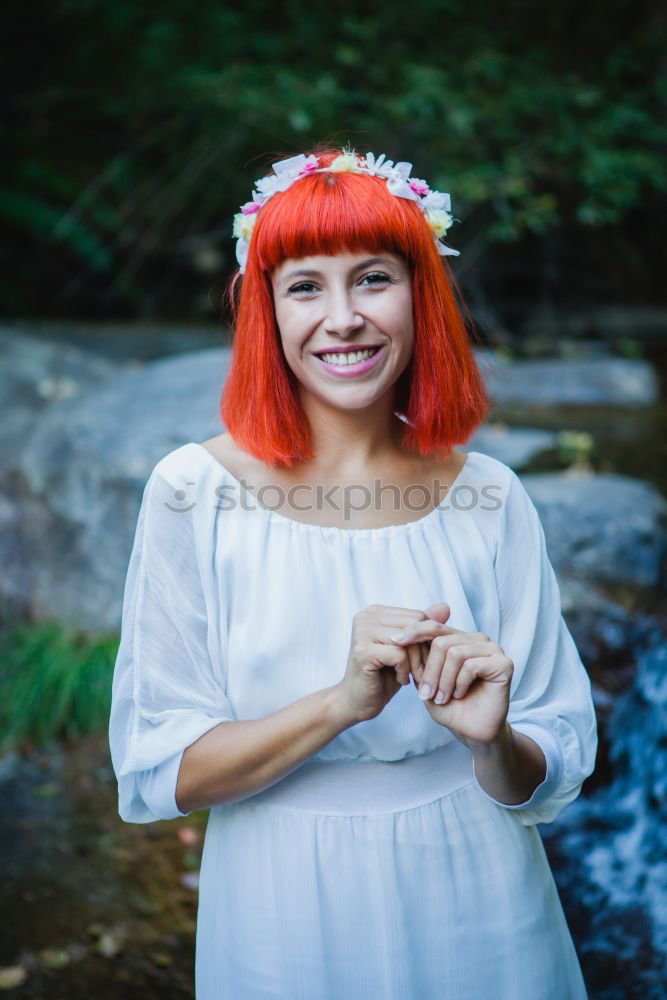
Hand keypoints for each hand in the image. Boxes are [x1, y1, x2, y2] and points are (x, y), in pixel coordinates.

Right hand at [336, 603, 438, 723]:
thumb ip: (423, 628)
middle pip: (414, 626)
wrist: (358, 701)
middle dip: (423, 651)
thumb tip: (445, 606)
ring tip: (412, 676)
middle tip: (421, 672)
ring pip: (408, 640)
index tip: (425, 660)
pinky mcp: (363, 651)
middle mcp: (366, 616)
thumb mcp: (408, 650)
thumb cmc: (384, 675)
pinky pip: (399, 655)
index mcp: (376, 612)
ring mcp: (362, 632)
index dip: (427, 640)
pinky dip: (405, 671)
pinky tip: (401, 680)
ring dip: (416, 663)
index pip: (417, 616)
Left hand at [391, 609, 513, 745]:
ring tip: (442, 697)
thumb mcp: (427, 680)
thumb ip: (418, 658)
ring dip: (443, 680)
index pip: (434, 626)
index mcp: (460, 639)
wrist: (472, 731)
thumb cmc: (450, 706)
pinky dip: (459, 683)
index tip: (394, 642)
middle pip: (442, 641)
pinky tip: (459, 695)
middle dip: (430, 670)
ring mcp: (493, 650)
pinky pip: (471, 665)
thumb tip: (401, 636)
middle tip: (427, 693)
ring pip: (455, 653)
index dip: (414, 632)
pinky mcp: (504, 664)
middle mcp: (478, 640)